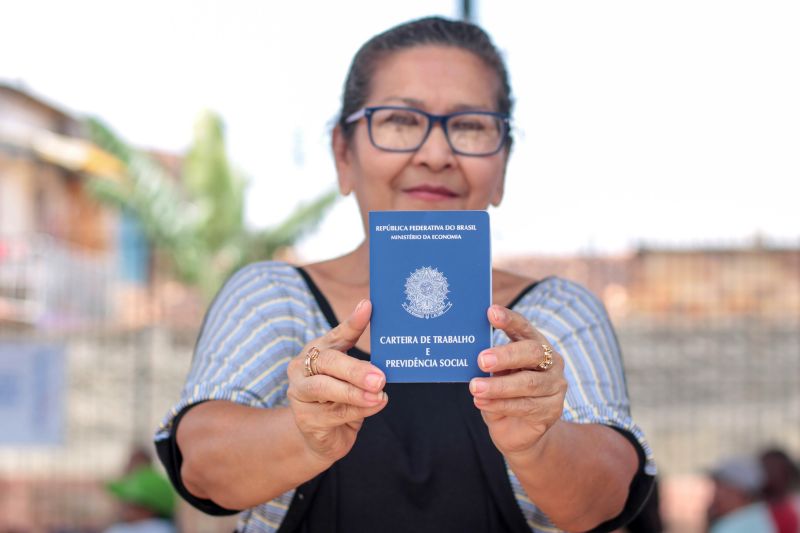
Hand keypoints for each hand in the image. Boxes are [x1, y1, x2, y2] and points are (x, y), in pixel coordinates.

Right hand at [286, 299, 387, 463]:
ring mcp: (299, 394)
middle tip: (380, 378)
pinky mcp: (306, 420)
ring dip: (356, 392)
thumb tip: (383, 361)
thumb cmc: (340, 400)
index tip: (368, 307)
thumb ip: (363, 365)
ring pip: (326, 389)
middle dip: (355, 369)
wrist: (323, 438)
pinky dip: (359, 410)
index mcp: (316, 351)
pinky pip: (335, 413)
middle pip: (328, 362)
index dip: (352, 322)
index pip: (336, 334)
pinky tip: (376, 405)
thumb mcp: (351, 378)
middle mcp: (301, 368)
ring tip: (379, 394)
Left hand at [470, 305, 566, 458]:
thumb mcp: (495, 373)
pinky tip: (482, 402)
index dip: (509, 320)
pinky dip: (500, 404)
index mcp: (535, 345)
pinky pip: (525, 406)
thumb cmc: (502, 393)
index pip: (524, 328)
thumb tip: (466, 348)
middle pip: (532, 353)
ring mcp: (555, 386)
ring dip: (498, 386)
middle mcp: (551, 362)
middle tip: (481, 360)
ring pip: (528, 384)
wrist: (516, 431)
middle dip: (506, 355)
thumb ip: (489, 360)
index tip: (491, 312)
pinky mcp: (553, 410)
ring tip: (475, 388)